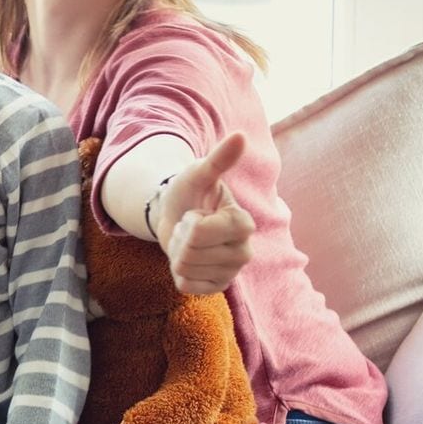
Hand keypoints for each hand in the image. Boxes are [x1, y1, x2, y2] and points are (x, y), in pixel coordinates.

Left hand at [155, 133, 255, 294]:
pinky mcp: (218, 287)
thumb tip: (239, 136)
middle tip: (188, 229)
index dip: (187, 223)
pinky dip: (178, 273)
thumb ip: (218, 159)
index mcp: (243, 224)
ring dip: (177, 254)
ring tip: (188, 241)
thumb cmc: (190, 193)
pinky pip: (186, 287)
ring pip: (186, 269)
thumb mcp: (198, 174)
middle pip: (190, 253)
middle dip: (179, 238)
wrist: (177, 215)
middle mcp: (245, 251)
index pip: (200, 232)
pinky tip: (189, 260)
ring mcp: (232, 271)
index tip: (196, 214)